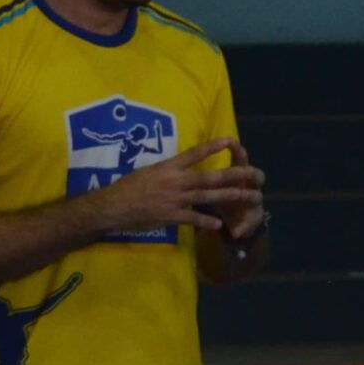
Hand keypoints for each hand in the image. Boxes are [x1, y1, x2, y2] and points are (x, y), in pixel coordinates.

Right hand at [96, 139, 261, 235]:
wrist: (111, 206)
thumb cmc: (125, 187)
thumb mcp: (146, 173)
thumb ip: (165, 172)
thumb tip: (177, 169)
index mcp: (168, 168)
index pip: (194, 154)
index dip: (213, 147)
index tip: (230, 140)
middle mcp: (175, 181)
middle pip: (209, 176)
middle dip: (233, 175)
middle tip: (252, 173)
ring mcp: (174, 199)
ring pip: (207, 195)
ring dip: (228, 196)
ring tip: (247, 196)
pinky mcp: (170, 215)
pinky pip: (192, 218)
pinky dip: (206, 221)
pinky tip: (219, 224)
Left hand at [212, 139, 266, 239]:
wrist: (237, 221)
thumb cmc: (221, 197)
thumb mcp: (213, 187)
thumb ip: (204, 176)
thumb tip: (186, 162)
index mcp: (238, 174)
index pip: (239, 158)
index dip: (236, 149)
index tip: (229, 141)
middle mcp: (249, 185)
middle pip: (254, 175)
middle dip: (251, 173)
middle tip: (247, 171)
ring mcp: (252, 201)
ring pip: (256, 197)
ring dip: (250, 198)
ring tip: (245, 199)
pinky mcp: (252, 218)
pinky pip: (249, 223)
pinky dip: (242, 227)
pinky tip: (236, 232)